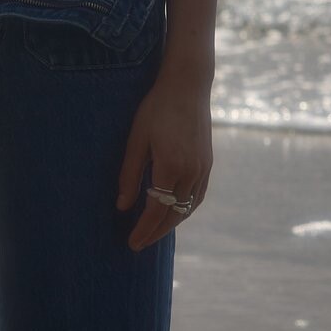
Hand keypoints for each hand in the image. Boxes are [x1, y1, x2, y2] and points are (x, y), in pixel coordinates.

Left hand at [116, 63, 213, 250]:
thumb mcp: (136, 139)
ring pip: (187, 208)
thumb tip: (122, 206)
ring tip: (153, 232)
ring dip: (170, 224)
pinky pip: (197, 197)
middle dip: (155, 232)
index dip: (143, 229)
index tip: (131, 243)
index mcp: (171, 167)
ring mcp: (203, 169)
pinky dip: (184, 210)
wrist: (188, 86)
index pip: (156, 210)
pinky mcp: (208, 164)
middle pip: (173, 214)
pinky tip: (173, 213)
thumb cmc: (156, 109)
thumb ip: (130, 174)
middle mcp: (191, 172)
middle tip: (138, 244)